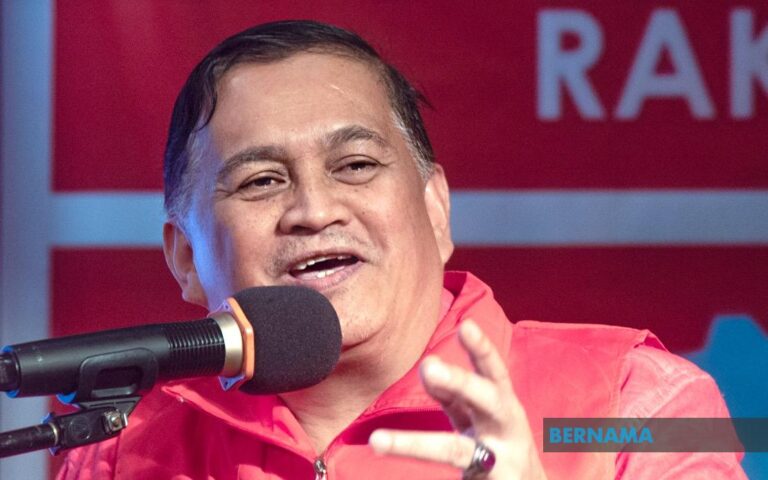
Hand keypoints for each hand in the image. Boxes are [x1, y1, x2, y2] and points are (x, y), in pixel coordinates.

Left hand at [369, 319, 546, 478]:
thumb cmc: (498, 446)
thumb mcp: (481, 416)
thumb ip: (455, 394)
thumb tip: (429, 368)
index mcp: (503, 406)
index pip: (492, 373)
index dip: (481, 350)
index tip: (467, 325)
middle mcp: (505, 430)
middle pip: (486, 402)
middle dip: (460, 382)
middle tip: (429, 366)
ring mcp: (499, 463)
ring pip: (454, 452)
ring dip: (414, 444)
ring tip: (377, 441)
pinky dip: (446, 479)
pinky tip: (392, 458)